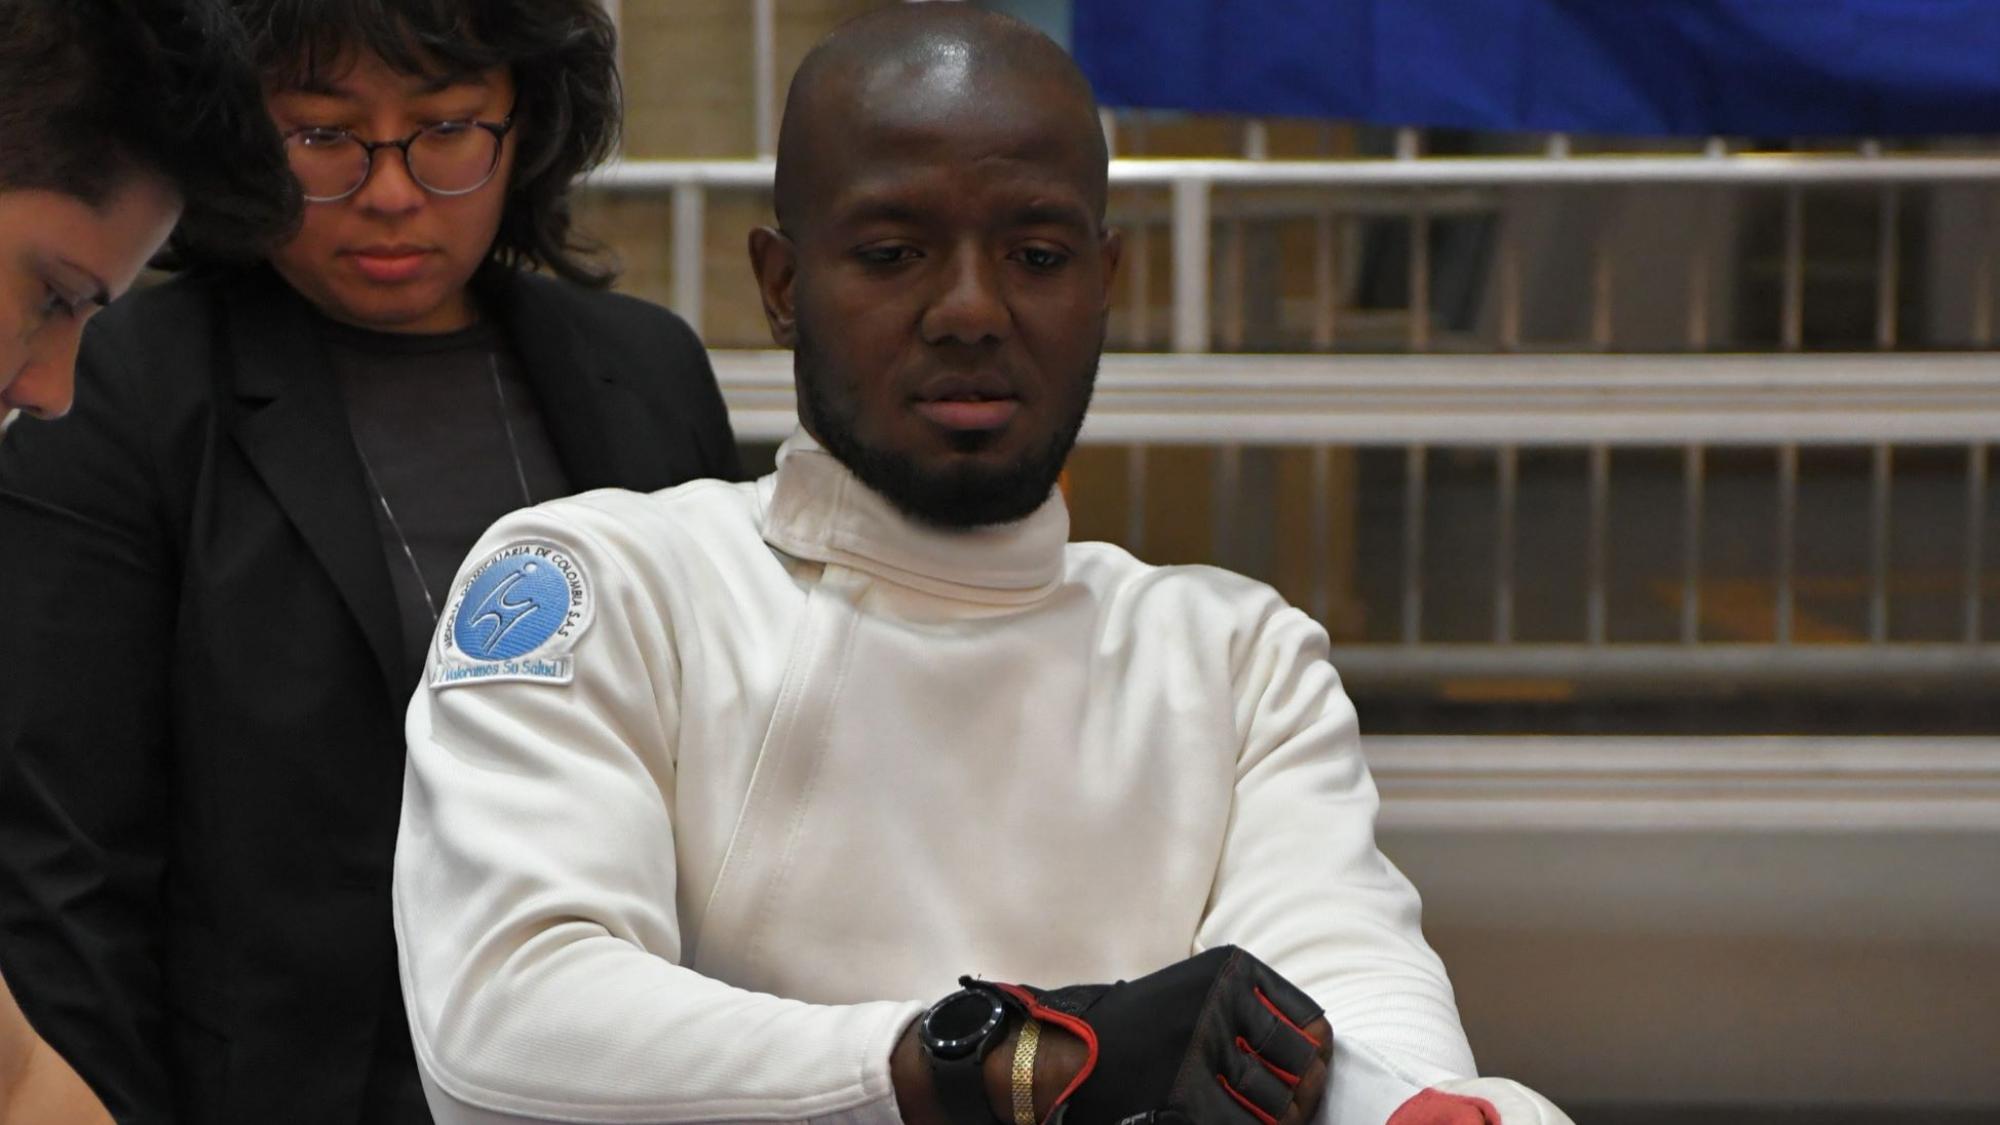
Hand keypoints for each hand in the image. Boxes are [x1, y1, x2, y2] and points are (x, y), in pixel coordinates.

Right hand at [987, 946, 1331, 1124]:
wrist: (1063, 1058)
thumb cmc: (1133, 1030)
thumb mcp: (1193, 993)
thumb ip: (1249, 1010)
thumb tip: (1314, 1053)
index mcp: (1230, 972)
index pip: (1310, 1025)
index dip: (1318, 1059)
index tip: (1313, 1073)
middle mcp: (1222, 1008)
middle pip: (1300, 1072)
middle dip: (1302, 1099)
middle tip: (1292, 1110)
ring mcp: (1205, 1057)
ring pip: (1278, 1110)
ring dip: (1277, 1123)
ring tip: (1263, 1120)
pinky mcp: (1189, 1104)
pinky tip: (1225, 1118)